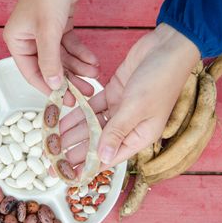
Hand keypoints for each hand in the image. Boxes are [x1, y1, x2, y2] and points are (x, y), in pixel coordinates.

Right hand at [3, 0, 98, 103]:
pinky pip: (70, 46)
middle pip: (49, 67)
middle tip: (84, 93)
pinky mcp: (59, 25)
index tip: (66, 99)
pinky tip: (93, 61)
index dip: (49, 87)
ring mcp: (44, 32)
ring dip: (78, 67)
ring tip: (94, 76)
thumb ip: (50, 60)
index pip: (31, 72)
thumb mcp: (48, 30)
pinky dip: (81, 53)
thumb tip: (53, 85)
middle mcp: (28, 38)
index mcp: (17, 40)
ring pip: (62, 57)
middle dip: (68, 79)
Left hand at [59, 23, 200, 170]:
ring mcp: (122, 107)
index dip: (90, 167)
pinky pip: (93, 106)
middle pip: (99, 142)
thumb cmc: (161, 78)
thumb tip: (103, 156)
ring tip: (54, 141)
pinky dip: (79, 111)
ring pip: (93, 124)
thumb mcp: (136, 108)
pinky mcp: (115, 91)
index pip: (111, 157)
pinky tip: (64, 118)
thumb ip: (116, 131)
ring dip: (75, 131)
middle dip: (77, 151)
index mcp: (140, 135)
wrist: (168, 46)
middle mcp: (131, 124)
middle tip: (55, 160)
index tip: (71, 176)